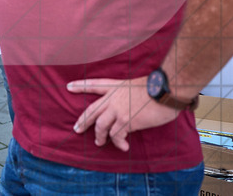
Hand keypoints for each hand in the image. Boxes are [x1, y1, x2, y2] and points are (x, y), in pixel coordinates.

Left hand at [67, 77, 181, 151]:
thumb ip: (128, 95)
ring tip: (99, 142)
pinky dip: (118, 143)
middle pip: (92, 110)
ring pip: (101, 126)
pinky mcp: (126, 121)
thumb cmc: (157, 87)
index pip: (94, 85)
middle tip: (76, 129)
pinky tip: (123, 147)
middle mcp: (113, 98)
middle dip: (83, 120)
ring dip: (99, 136)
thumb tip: (130, 107)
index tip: (68, 86)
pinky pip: (116, 136)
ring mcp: (118, 110)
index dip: (81, 86)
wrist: (165, 90)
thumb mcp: (136, 86)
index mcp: (115, 86)